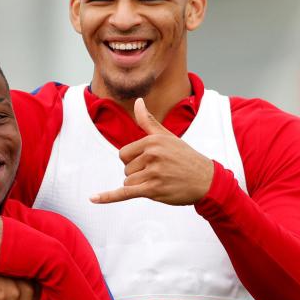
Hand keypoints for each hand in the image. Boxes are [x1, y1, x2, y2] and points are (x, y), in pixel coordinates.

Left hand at [90, 98, 213, 205]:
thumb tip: (137, 101)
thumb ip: (148, 121)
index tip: (151, 162)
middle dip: (138, 173)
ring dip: (140, 186)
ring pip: (128, 182)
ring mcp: (153, 172)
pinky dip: (108, 197)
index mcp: (152, 140)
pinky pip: (125, 193)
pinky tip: (93, 198)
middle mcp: (152, 155)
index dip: (134, 161)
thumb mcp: (167, 136)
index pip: (123, 154)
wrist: (206, 180)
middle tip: (159, 173)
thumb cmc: (185, 157)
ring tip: (160, 181)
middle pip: (126, 169)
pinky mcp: (153, 190)